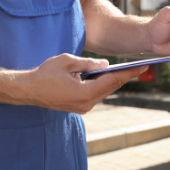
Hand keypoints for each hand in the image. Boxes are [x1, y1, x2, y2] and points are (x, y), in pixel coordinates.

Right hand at [20, 54, 146, 113]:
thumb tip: (106, 64)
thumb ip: (89, 63)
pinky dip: (103, 84)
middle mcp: (86, 104)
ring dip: (114, 80)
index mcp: (84, 93)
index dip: (128, 73)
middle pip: (110, 87)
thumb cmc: (46, 73)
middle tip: (140, 67)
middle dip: (125, 76)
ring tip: (128, 70)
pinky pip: (96, 94)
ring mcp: (83, 107)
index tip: (142, 67)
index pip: (112, 81)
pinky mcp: (79, 106)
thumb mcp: (68, 62)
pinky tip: (109, 76)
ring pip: (104, 91)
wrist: (28, 90)